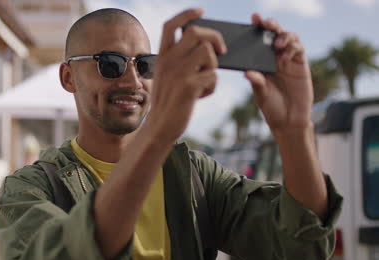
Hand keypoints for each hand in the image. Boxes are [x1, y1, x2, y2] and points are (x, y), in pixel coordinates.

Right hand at [144, 9, 225, 142]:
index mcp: (162, 56)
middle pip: (196, 32)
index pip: (171, 24)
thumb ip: (179, 60)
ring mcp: (178, 73)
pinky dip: (212, 86)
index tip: (201, 11)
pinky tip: (202, 95)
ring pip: (208, 52)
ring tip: (205, 80)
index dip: (187, 13)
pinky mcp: (188, 87)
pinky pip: (213, 75)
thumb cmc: (168, 101)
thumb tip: (207, 47)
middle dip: (215, 38)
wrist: (159, 127)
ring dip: (214, 66)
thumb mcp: (167, 76)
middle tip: (221, 51)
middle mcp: (168, 60)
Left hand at [245, 14, 313, 134]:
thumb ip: (257, 83)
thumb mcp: (261, 95)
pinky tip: (285, 56)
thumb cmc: (272, 108)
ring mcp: (289, 61)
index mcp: (262, 63)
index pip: (259, 41)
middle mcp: (275, 59)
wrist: (289, 121)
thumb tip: (247, 72)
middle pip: (275, 34)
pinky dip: (293, 48)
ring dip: (283, 36)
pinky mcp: (301, 66)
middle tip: (265, 24)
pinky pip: (299, 49)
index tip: (253, 18)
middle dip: (271, 25)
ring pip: (290, 38)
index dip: (257, 28)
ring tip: (277, 44)